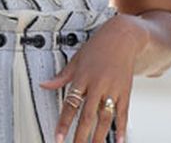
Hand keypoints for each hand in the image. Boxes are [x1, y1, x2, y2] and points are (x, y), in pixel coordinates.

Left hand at [40, 15, 147, 142]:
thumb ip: (62, 76)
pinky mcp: (126, 92)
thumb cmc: (97, 47)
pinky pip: (123, 114)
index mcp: (83, 78)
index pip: (71, 105)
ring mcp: (113, 90)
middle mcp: (98, 85)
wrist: (123, 37)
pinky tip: (119, 141)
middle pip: (88, 116)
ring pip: (105, 118)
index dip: (64, 123)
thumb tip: (44, 85)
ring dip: (99, 136)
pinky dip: (122, 128)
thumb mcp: (76, 59)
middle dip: (80, 135)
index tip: (58, 137)